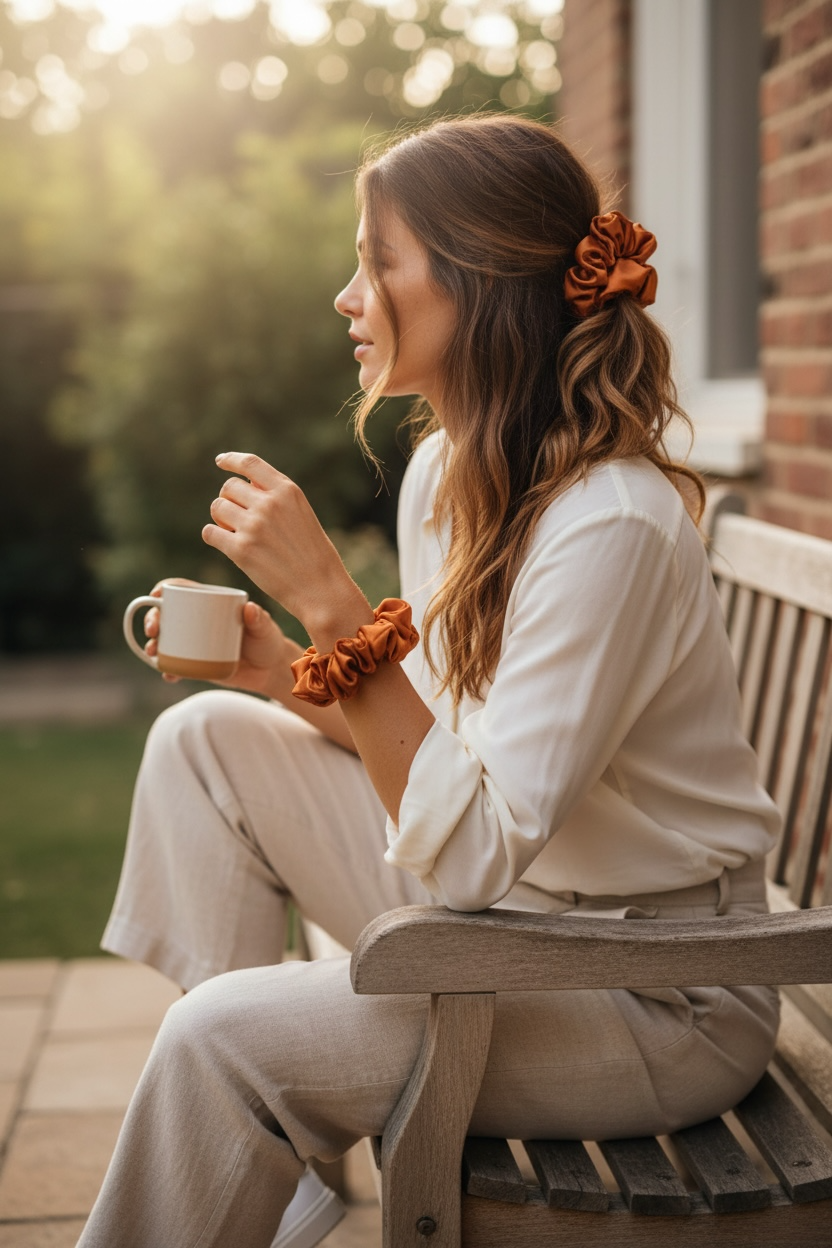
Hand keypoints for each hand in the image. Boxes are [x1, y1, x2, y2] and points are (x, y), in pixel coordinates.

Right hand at [143, 576, 293, 698]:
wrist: (270, 670)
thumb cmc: (267, 641)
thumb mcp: (265, 628)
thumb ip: (259, 619)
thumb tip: (249, 609)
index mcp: (210, 603)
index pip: (182, 590)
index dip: (164, 589)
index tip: (156, 595)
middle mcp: (196, 620)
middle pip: (166, 613)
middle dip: (152, 618)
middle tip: (153, 630)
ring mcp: (193, 642)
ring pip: (165, 640)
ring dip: (153, 644)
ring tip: (154, 651)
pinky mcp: (195, 663)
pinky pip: (175, 665)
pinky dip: (168, 669)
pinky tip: (168, 673)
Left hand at [202, 452, 370, 648]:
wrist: (320, 588)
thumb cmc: (313, 554)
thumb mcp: (301, 513)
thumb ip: (276, 496)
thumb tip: (245, 485)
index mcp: (287, 491)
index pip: (250, 464)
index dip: (231, 460)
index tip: (220, 462)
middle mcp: (269, 504)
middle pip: (229, 488)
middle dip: (229, 500)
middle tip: (236, 518)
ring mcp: (254, 526)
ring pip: (217, 508)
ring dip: (220, 519)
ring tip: (233, 532)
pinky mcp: (241, 550)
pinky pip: (210, 533)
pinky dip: (213, 537)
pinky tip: (224, 543)